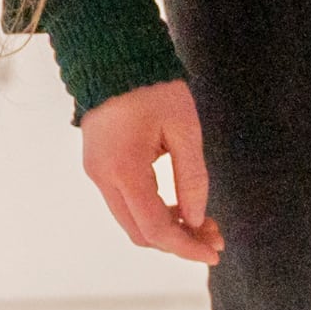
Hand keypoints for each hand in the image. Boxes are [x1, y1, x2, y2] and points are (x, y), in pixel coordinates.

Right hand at [80, 78, 219, 263]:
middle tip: (214, 234)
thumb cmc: (152, 85)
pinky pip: (126, 203)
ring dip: (167, 227)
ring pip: (132, 221)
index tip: (214, 253)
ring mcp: (96, 172)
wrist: (113, 56)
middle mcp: (102, 177)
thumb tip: (196, 218)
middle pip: (140, 232)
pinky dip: (153, 211)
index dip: (186, 247)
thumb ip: (191, 177)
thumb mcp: (184, 128)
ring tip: (202, 220)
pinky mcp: (99, 165)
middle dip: (179, 240)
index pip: (155, 228)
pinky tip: (180, 204)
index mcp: (123, 169)